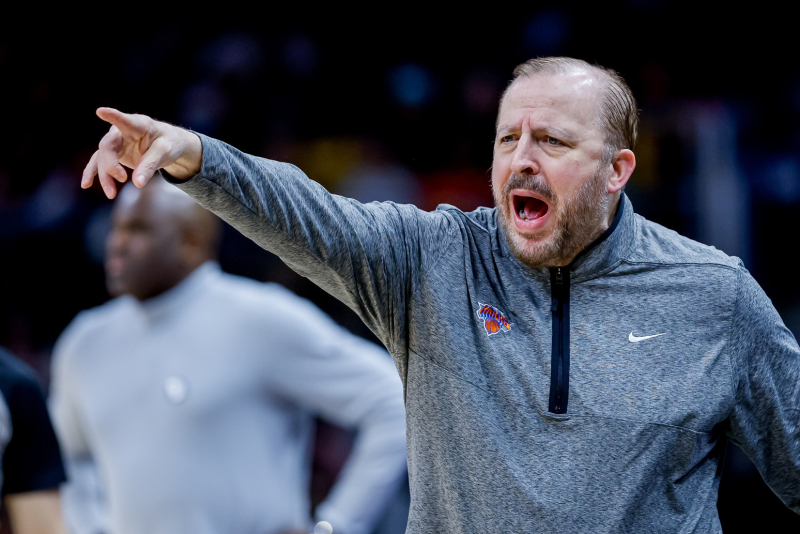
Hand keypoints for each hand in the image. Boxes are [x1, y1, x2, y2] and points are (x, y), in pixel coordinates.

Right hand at [82, 108, 202, 198]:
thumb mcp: (165, 153)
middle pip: (108, 147)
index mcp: (138, 125)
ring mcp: (116, 142)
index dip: (113, 117)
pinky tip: (85, 184)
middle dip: (110, 165)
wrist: (168, 144)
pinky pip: (99, 162)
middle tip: (123, 179)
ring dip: (104, 176)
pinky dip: (94, 173)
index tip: (101, 112)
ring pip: (102, 158)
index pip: (124, 121)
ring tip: (111, 194)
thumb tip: (137, 184)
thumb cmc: (168, 143)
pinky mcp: (114, 153)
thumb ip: (150, 166)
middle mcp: (122, 131)